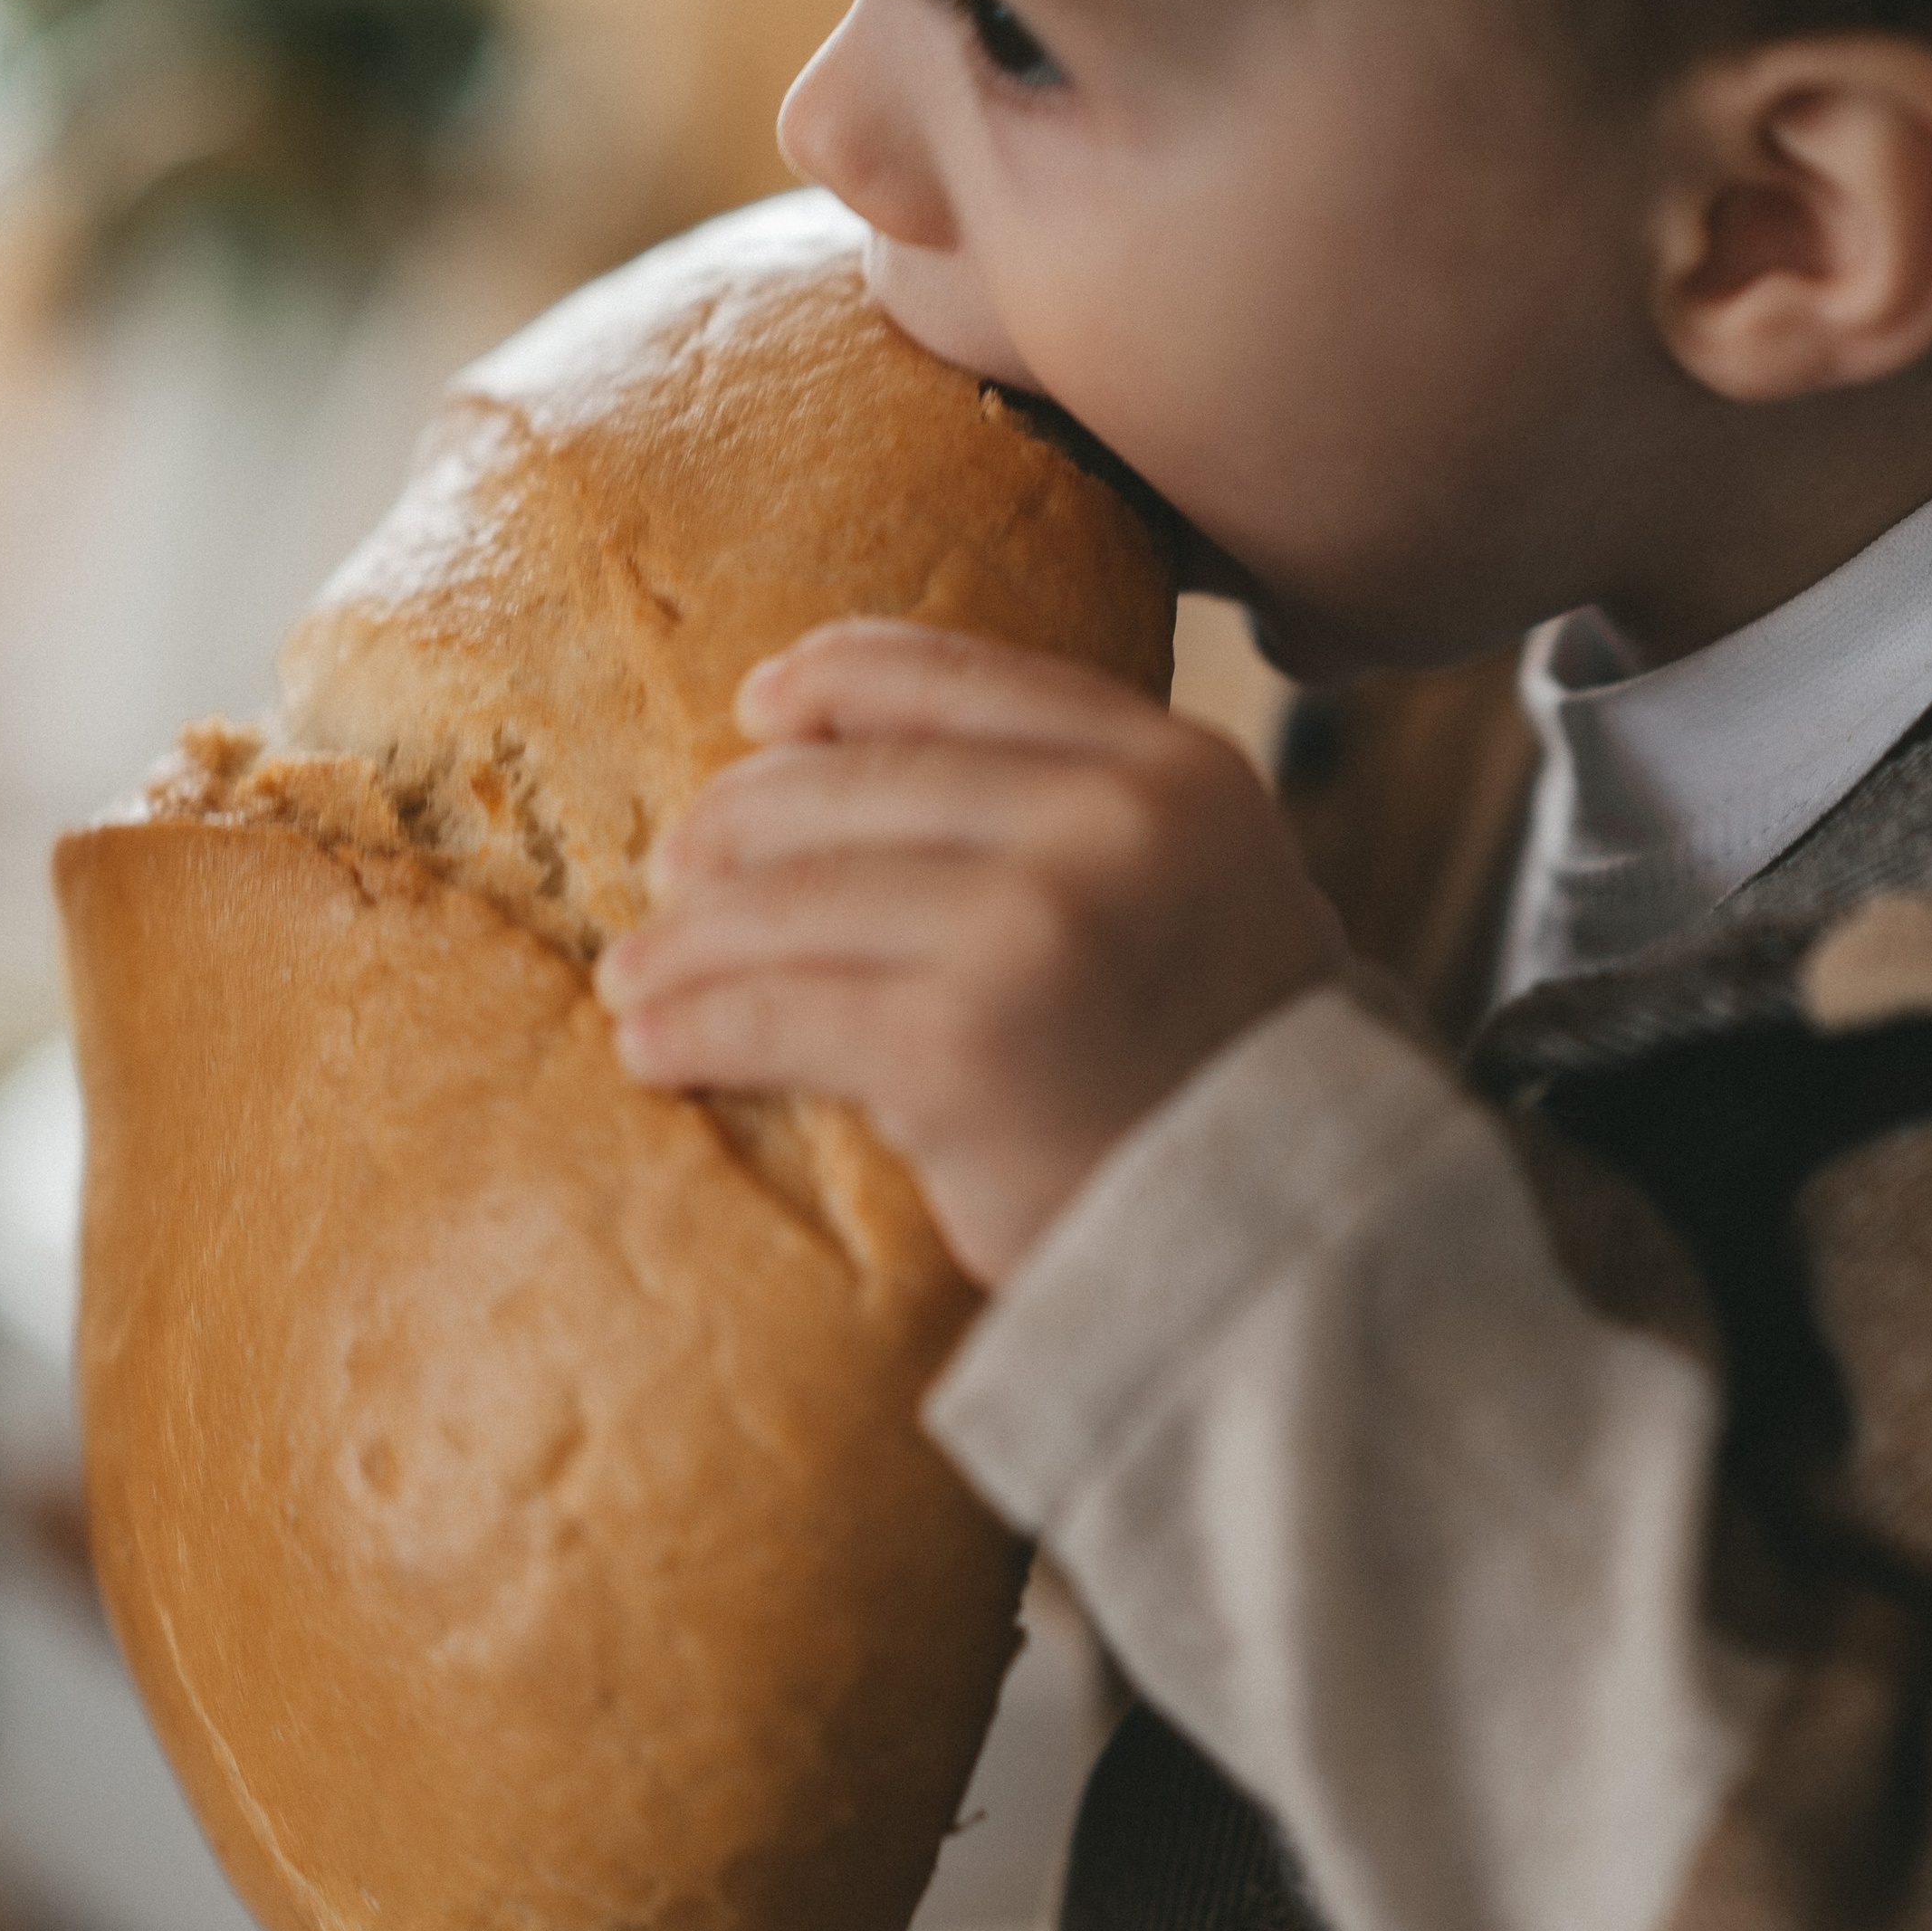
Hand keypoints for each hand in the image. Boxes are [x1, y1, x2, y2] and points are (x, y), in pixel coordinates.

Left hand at [598, 620, 1345, 1285]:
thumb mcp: (1198, 893)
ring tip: (639, 974)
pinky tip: (654, 1047)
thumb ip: (1083, 817)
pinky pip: (776, 1010)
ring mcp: (1034, 925)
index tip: (758, 708)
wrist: (1292, 1251)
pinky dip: (695, 1025)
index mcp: (1172, 769)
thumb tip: (863, 762)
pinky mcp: (957, 1045)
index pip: (961, 679)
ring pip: (792, 896)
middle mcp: (1110, 823)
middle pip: (851, 783)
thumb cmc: (1219, 1081)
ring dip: (688, 937)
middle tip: (674, 872)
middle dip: (735, 825)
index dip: (837, 680)